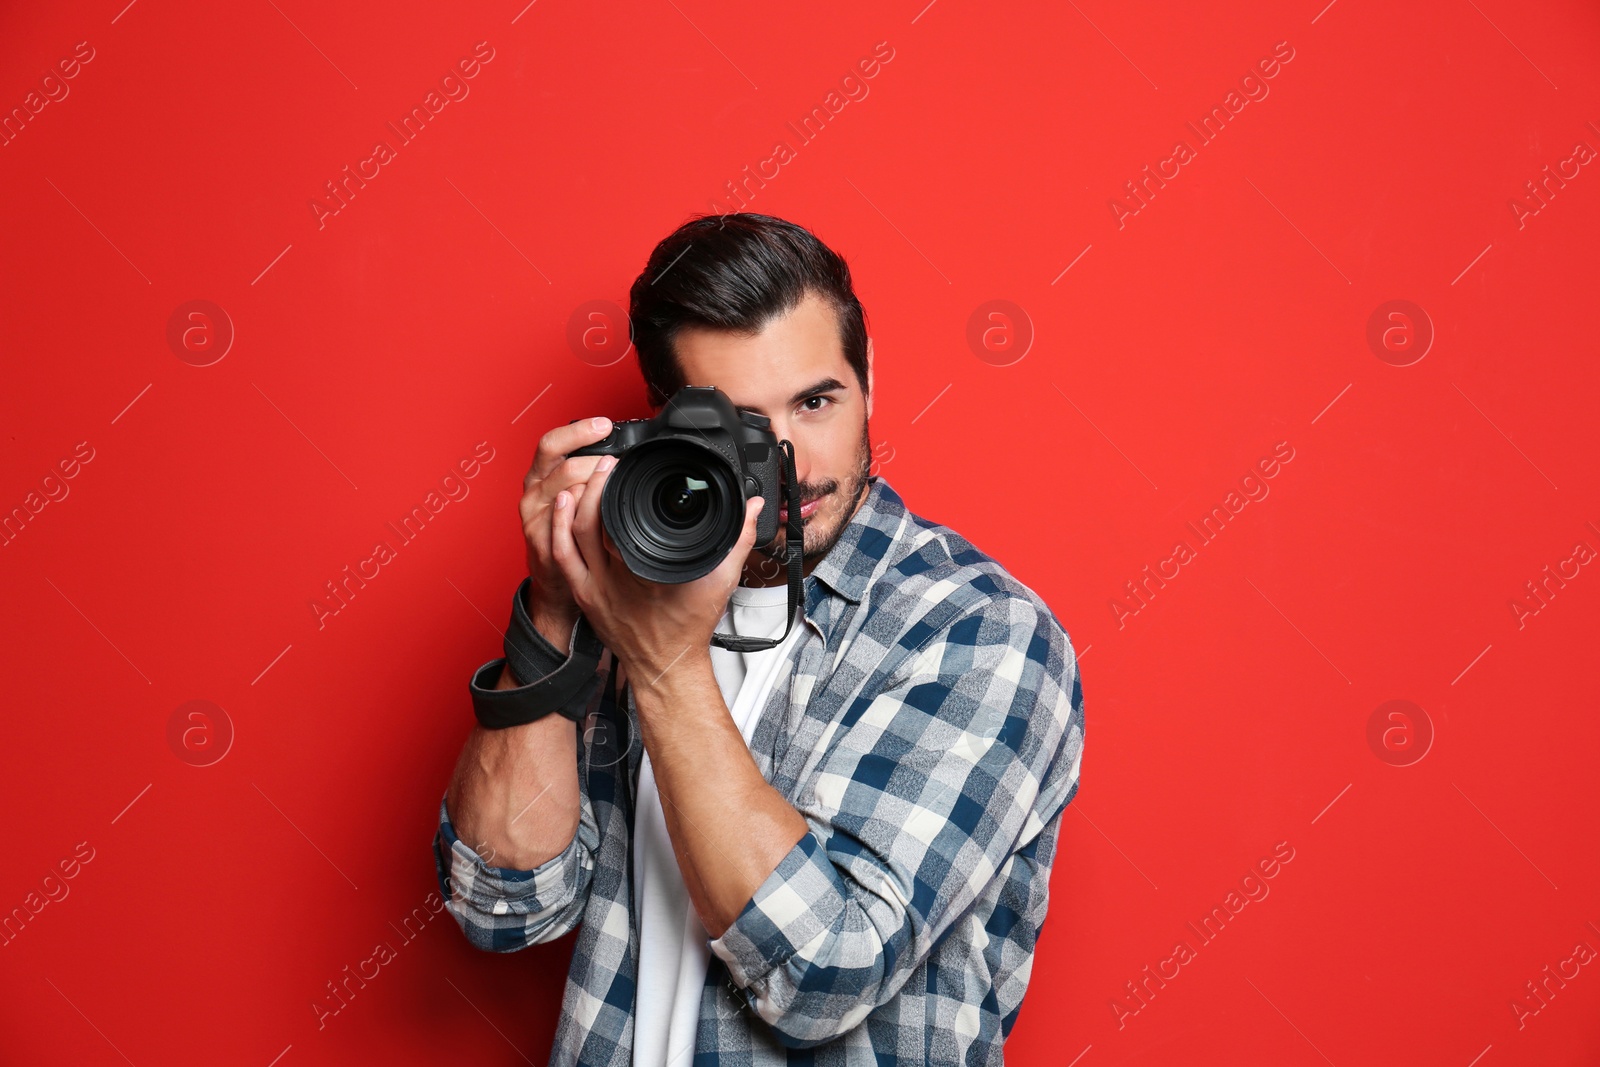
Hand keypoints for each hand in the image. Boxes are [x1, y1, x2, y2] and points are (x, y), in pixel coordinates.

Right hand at [518, 416, 615, 638]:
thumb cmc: (570, 529)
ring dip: (594, 488)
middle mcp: (534, 492)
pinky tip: (602, 516)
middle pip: (563, 465)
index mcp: (542, 474)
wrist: (553, 575)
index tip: (605, 425)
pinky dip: (584, 519)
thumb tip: (627, 453)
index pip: (554, 443)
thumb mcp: (575, 493)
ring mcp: (534, 518)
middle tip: (619, 464)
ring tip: (615, 488)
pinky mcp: (541, 542)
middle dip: (595, 462)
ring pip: (566, 493)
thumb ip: (590, 472)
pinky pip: (564, 526)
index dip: (578, 431)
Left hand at [549, 455, 766, 688]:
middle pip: (592, 521)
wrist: (667, 664)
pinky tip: (562, 510)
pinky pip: (562, 560)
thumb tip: (753, 507)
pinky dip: (558, 532)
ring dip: (572, 505)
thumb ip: (738, 539)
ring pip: (571, 538)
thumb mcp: (722, 580)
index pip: (624, 517)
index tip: (622, 466)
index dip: (617, 486)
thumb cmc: (689, 626)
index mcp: (649, 569)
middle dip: (594, 486)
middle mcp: (617, 578)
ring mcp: (596, 589)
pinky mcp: (585, 596)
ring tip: (580, 479)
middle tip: (604, 465)